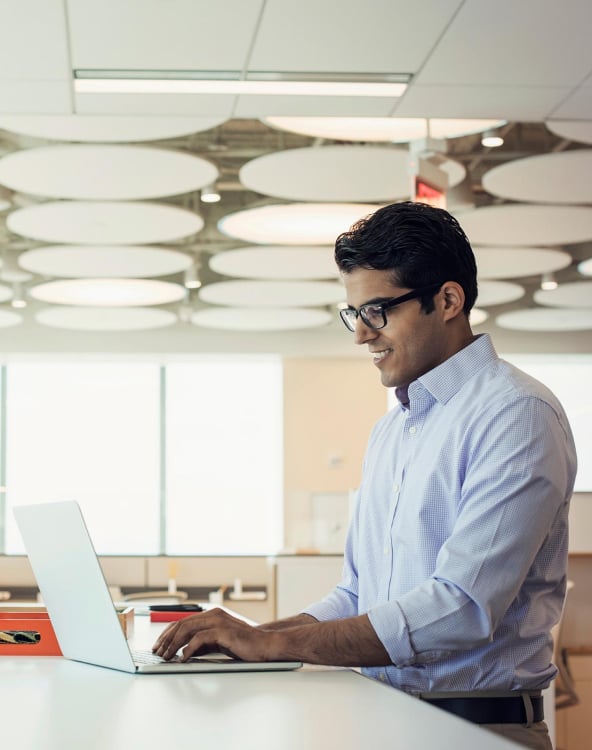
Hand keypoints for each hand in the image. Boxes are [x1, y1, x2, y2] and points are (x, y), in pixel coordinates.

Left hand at [152, 608, 271, 661]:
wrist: (264, 646)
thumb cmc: (243, 645)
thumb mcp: (217, 643)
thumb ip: (201, 643)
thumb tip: (182, 651)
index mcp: (211, 615)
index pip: (183, 621)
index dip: (168, 633)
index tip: (158, 645)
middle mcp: (213, 614)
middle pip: (182, 623)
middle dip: (166, 639)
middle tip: (157, 652)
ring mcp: (218, 621)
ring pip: (187, 629)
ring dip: (174, 644)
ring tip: (166, 656)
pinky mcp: (223, 631)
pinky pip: (200, 638)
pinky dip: (188, 648)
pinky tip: (183, 658)